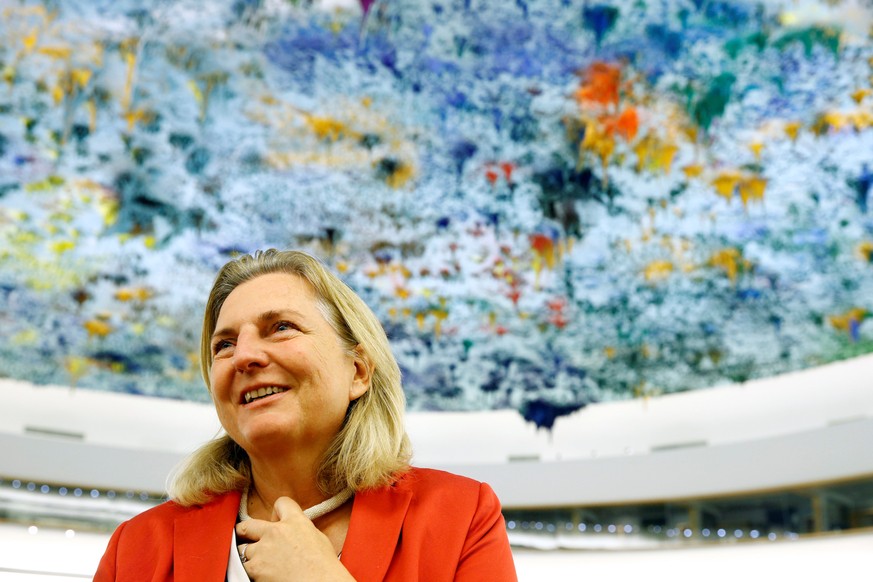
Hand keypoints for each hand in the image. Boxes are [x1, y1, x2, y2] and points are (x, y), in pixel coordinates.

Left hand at [235, 497, 354, 581]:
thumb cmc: (324, 567)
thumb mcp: (319, 539)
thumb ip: (302, 530)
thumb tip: (297, 533)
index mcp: (295, 521)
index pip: (281, 503)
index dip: (278, 511)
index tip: (276, 520)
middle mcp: (276, 532)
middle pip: (249, 525)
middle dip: (246, 531)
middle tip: (246, 536)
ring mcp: (263, 549)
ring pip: (243, 548)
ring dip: (250, 555)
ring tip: (259, 563)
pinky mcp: (255, 568)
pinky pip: (243, 566)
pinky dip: (249, 571)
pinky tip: (260, 573)